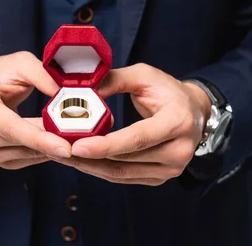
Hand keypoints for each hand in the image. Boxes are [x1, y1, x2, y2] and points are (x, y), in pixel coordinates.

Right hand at [0, 51, 71, 169]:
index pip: (11, 128)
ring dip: (51, 149)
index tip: (66, 147)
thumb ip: (44, 76)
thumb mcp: (20, 63)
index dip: (40, 139)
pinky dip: (44, 153)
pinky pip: (25, 160)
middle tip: (83, 139)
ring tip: (74, 137)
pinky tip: (57, 142)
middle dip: (53, 142)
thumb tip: (70, 95)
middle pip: (21, 144)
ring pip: (26, 155)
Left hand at [51, 63, 210, 185]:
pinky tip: (81, 161)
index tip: (76, 146)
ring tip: (62, 155)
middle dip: (88, 157)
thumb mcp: (143, 75)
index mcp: (178, 122)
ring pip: (121, 173)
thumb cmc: (167, 90)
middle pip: (125, 160)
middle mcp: (179, 151)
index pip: (137, 138)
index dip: (105, 145)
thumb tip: (79, 90)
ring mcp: (171, 169)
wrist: (194, 111)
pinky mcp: (160, 177)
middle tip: (57, 148)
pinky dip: (100, 169)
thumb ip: (112, 80)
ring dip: (89, 166)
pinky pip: (124, 177)